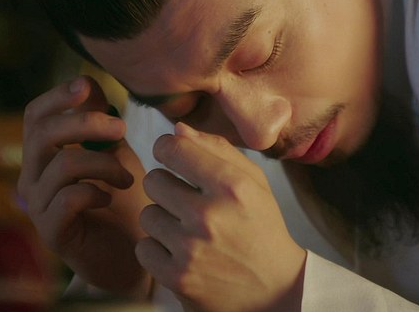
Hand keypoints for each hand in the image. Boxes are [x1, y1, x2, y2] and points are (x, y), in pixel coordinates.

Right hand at [18, 76, 151, 294]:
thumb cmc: (124, 202)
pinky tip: (112, 196)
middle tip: (123, 128)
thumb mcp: (117, 153)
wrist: (131, 254)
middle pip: (43, 133)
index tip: (86, 85)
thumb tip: (89, 82)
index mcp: (44, 155)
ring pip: (63, 164)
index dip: (56, 96)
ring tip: (128, 178)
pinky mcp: (53, 233)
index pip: (34, 116)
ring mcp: (38, 207)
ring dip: (104, 163)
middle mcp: (33, 178)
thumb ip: (102, 123)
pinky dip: (96, 190)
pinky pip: (69, 198)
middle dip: (86, 123)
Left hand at [135, 123, 306, 311]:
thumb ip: (218, 150)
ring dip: (163, 219)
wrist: (274, 290)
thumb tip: (177, 129)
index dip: (166, 148)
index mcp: (232, 186)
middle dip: (166, 186)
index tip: (171, 156)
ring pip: (147, 214)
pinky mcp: (177, 277)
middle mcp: (210, 215)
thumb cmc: (262, 228)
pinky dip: (158, 249)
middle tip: (184, 199)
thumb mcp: (254, 182)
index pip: (173, 149)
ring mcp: (191, 249)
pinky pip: (143, 247)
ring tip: (185, 228)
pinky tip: (179, 250)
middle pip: (153, 180)